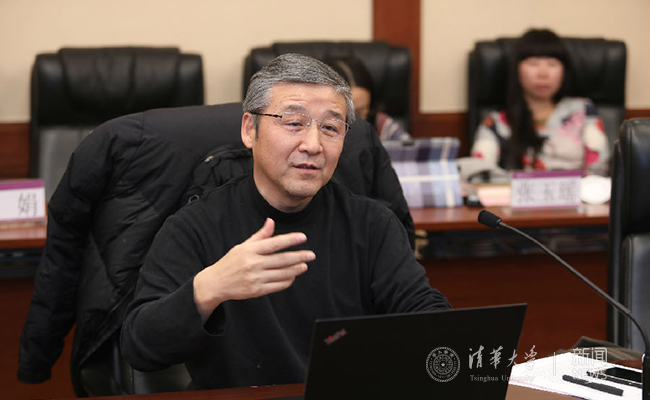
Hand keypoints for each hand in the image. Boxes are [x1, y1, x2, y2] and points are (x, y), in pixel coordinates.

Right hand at [193, 218, 313, 320]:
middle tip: (311, 254)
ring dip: (296, 269)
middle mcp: (253, 264)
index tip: (303, 237)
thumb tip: (271, 221)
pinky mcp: (257, 290)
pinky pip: (277, 286)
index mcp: (249, 250)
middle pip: (282, 259)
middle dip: (299, 256)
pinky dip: (287, 281)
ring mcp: (255, 278)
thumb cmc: (231, 262)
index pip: (274, 243)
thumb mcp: (243, 246)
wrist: (215, 283)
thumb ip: (260, 235)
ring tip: (305, 265)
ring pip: (282, 274)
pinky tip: (293, 276)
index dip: (290, 240)